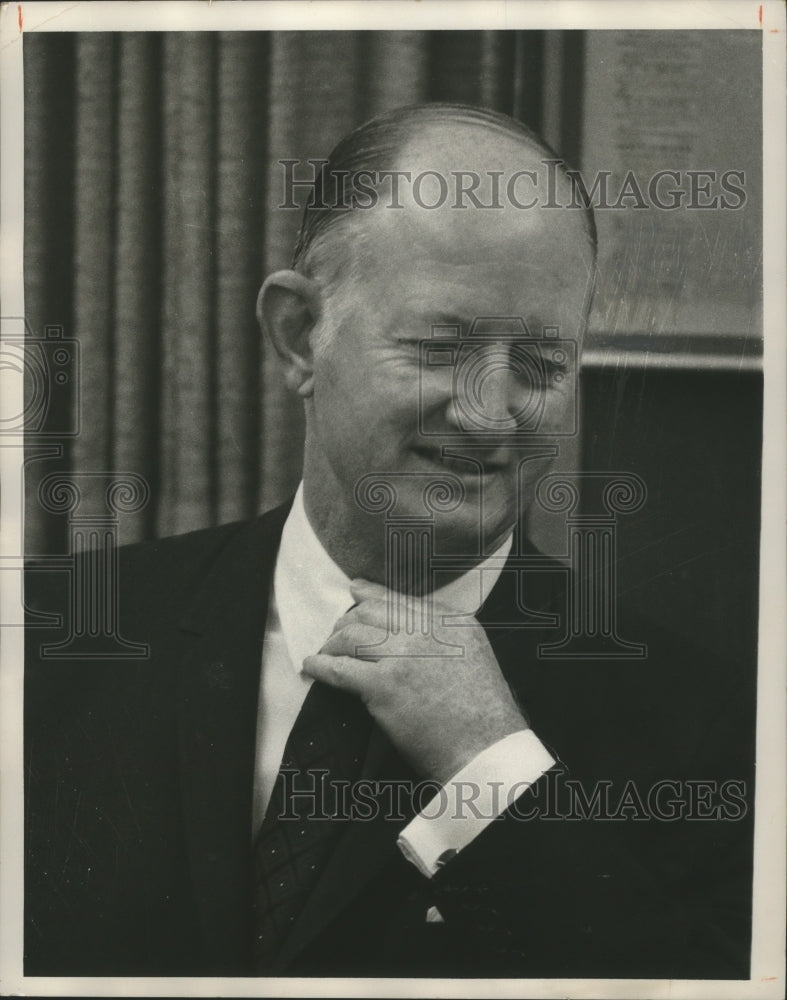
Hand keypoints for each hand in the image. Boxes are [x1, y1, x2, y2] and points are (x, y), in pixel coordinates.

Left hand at [302, 579, 528, 783]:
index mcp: (451, 620)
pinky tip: (312, 666)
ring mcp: (403, 656)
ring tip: (325, 652)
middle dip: (348, 620)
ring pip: (351, 636)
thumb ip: (442, 633)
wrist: (485, 749)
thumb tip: (405, 624)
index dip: (370, 595)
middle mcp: (426, 630)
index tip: (355, 593)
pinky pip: (340, 669)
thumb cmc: (482, 712)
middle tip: (336, 632)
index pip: (399, 599)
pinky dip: (320, 666)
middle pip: (371, 612)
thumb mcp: (473, 653)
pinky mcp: (383, 686)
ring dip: (332, 643)